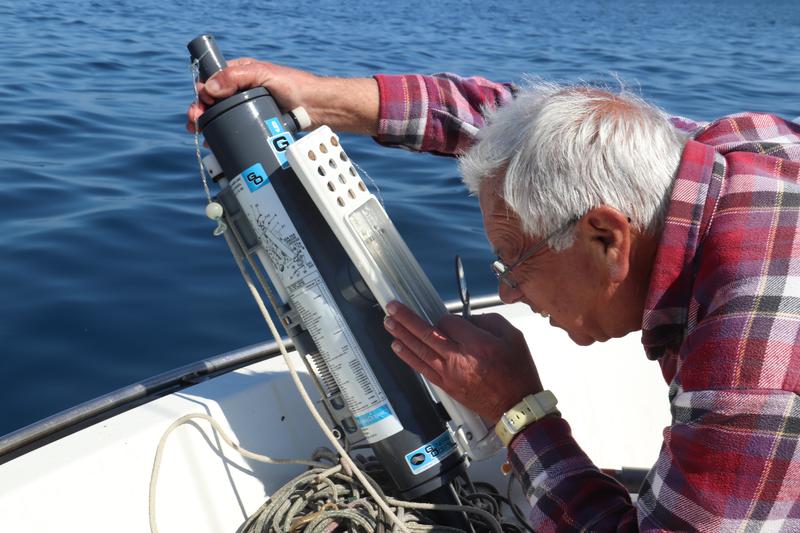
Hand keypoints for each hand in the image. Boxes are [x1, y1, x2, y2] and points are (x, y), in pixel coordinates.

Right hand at [186, 58, 379, 134]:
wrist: (317, 108)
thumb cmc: (295, 86)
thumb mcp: (265, 75)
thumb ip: (238, 76)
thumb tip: (210, 87)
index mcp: (241, 73)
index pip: (213, 80)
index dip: (202, 92)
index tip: (201, 103)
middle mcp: (241, 90)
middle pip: (212, 101)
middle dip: (200, 111)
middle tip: (195, 123)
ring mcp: (248, 108)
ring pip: (220, 116)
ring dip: (207, 125)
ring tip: (201, 135)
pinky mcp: (255, 124)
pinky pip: (234, 129)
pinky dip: (221, 136)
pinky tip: (214, 143)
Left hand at [383, 301, 542, 422]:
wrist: (516, 406)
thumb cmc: (517, 372)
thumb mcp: (513, 337)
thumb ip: (488, 321)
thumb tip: (466, 320)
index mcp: (477, 343)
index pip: (449, 322)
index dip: (447, 318)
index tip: (451, 320)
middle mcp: (459, 358)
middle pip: (426, 333)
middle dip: (406, 318)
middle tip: (392, 307)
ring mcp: (449, 373)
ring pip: (419, 350)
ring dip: (401, 335)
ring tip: (388, 322)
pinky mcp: (445, 385)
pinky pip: (421, 368)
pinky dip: (408, 356)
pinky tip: (397, 346)